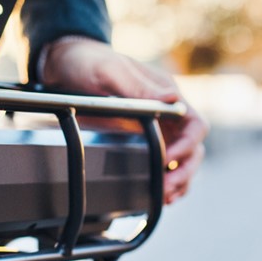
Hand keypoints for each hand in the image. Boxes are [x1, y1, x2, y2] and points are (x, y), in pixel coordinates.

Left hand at [40, 36, 207, 203]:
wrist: (66, 65)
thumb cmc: (89, 62)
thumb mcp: (110, 71)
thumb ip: (138, 87)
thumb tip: (172, 99)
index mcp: (166, 94)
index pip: (195, 124)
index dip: (188, 146)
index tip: (168, 160)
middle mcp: (166, 113)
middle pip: (193, 148)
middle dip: (184, 171)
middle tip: (166, 189)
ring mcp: (155, 128)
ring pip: (181, 160)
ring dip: (178, 180)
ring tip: (164, 198)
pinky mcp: (140, 139)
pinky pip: (161, 163)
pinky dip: (163, 179)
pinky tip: (157, 194)